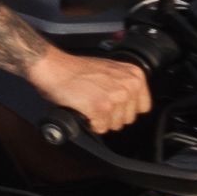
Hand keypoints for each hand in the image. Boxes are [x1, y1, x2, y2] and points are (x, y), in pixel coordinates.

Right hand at [29, 48, 149, 134]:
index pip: (143, 107)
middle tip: (96, 102)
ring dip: (100, 120)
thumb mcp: (110, 70)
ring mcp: (115, 97)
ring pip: (115, 125)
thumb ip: (123, 84)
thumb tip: (128, 104)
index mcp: (134, 75)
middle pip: (128, 118)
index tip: (113, 105)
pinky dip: (90, 124)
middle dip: (112, 116)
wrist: (53, 67)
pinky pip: (101, 128)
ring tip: (88, 104)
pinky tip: (83, 110)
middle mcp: (128, 85)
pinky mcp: (100, 108)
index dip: (125, 109)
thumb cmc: (75, 69)